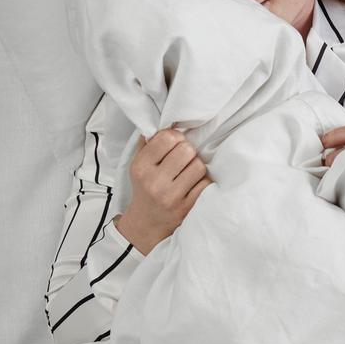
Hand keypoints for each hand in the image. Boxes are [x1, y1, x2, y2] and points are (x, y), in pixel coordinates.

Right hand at [114, 125, 212, 254]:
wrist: (146, 223)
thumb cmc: (146, 187)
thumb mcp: (139, 164)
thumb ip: (149, 142)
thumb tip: (166, 120)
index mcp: (141, 167)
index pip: (167, 137)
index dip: (175, 138)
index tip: (174, 145)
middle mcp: (154, 182)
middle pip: (186, 150)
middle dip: (187, 152)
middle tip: (182, 160)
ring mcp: (171, 197)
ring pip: (198, 166)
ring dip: (196, 167)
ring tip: (187, 173)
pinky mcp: (187, 209)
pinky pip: (205, 184)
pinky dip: (202, 183)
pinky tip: (192, 186)